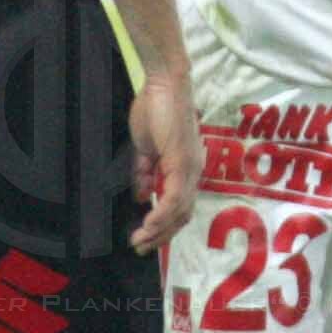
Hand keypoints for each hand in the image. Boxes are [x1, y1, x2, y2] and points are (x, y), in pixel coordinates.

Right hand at [127, 68, 200, 255]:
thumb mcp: (145, 149)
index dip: (163, 227)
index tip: (144, 239)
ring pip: (179, 211)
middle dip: (161, 236)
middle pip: (182, 215)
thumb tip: (144, 197)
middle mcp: (192, 172)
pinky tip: (147, 224)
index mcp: (185, 169)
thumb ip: (145, 173)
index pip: (180, 207)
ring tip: (139, 241)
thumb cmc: (154, 110)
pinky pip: (174, 196)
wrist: (163, 84)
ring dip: (159, 230)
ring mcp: (189, 168)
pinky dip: (161, 214)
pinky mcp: (181, 162)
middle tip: (140, 248)